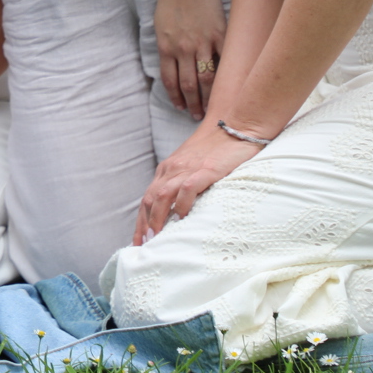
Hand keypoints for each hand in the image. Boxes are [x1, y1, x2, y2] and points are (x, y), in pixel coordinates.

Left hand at [132, 120, 260, 243]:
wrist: (234, 125)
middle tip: (143, 246)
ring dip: (157, 218)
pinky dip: (181, 204)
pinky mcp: (206, 170)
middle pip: (149, 199)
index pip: (147, 198)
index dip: (141, 221)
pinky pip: (187, 188)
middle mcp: (172, 169)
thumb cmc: (216, 149)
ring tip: (156, 238)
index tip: (138, 241)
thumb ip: (183, 184)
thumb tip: (178, 212)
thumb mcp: (193, 167)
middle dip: (143, 224)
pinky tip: (181, 218)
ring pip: (162, 195)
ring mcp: (187, 169)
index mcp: (167, 170)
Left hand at [155, 0, 226, 118]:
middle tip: (197, 116)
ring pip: (207, 79)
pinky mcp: (220, 36)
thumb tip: (173, 65)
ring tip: (212, 109)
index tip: (180, 107)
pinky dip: (226, 76)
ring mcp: (203, 43)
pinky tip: (228, 87)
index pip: (170, 80)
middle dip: (193, 103)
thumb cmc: (171, 1)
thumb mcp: (161, 26)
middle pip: (189, 85)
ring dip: (209, 97)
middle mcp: (184, 49)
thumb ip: (168, 47)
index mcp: (166, 47)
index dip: (175, 96)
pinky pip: (224, 60)